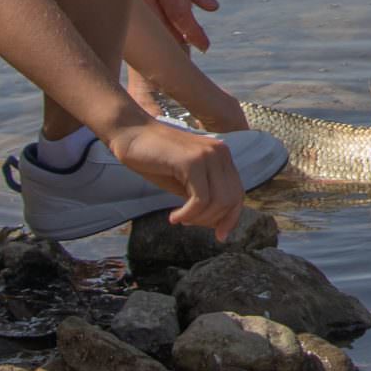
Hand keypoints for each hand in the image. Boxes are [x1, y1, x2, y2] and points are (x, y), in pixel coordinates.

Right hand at [108, 120, 244, 238]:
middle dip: (212, 220)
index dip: (231, 217)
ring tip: (180, 219)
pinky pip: (201, 199)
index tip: (220, 235)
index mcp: (221, 156)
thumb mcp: (184, 182)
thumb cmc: (155, 160)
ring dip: (199, 219)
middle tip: (189, 224)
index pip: (238, 193)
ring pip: (218, 201)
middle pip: (231, 199)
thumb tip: (218, 223)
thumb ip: (203, 197)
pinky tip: (174, 217)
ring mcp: (208, 155)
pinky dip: (188, 214)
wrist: (132, 134)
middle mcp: (220, 153)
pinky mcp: (193, 161)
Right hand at [139, 0, 217, 50]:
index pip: (178, 11)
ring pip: (145, 23)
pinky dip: (147, 26)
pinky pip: (134, 14)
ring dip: (162, 37)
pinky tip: (157, 31)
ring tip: (178, 45)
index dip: (193, 32)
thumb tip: (211, 8)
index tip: (205, 46)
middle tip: (194, 51)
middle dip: (178, 41)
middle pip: (159, 24)